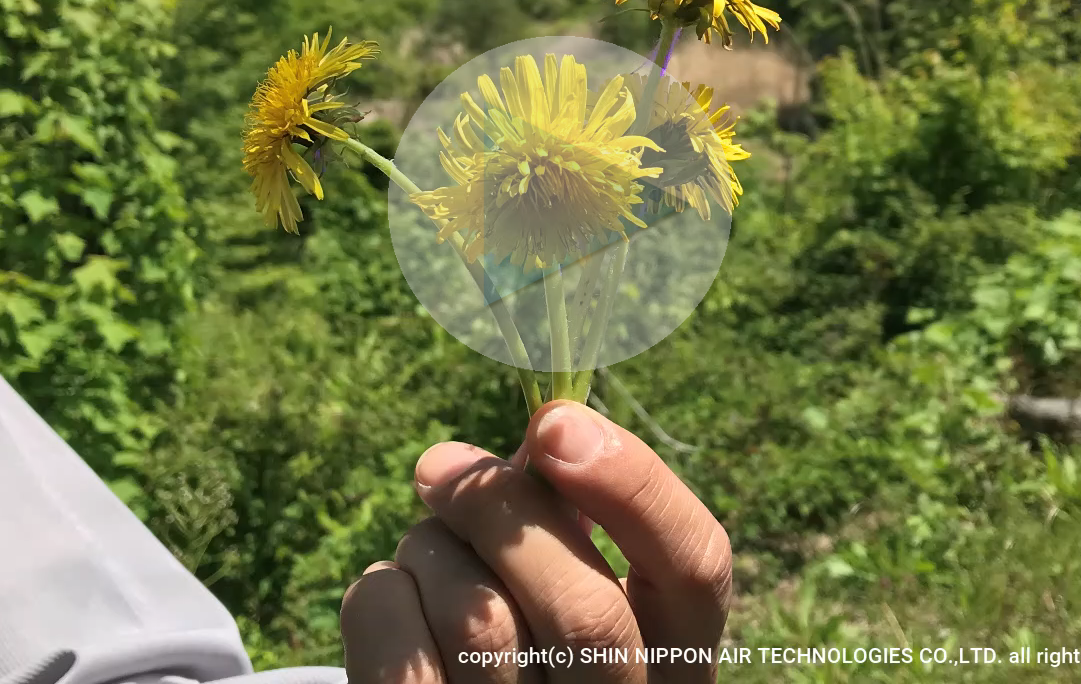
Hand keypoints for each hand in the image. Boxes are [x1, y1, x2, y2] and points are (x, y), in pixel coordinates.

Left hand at [340, 400, 731, 683]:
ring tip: (426, 551)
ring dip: (431, 551)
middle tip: (441, 463)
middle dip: (502, 513)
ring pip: (478, 622)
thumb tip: (543, 430)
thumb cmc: (519, 638)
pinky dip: (384, 593)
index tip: (555, 420)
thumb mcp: (571, 586)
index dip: (633, 480)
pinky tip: (399, 600)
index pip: (696, 568)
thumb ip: (570, 521)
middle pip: (585, 614)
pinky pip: (398, 643)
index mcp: (671, 661)